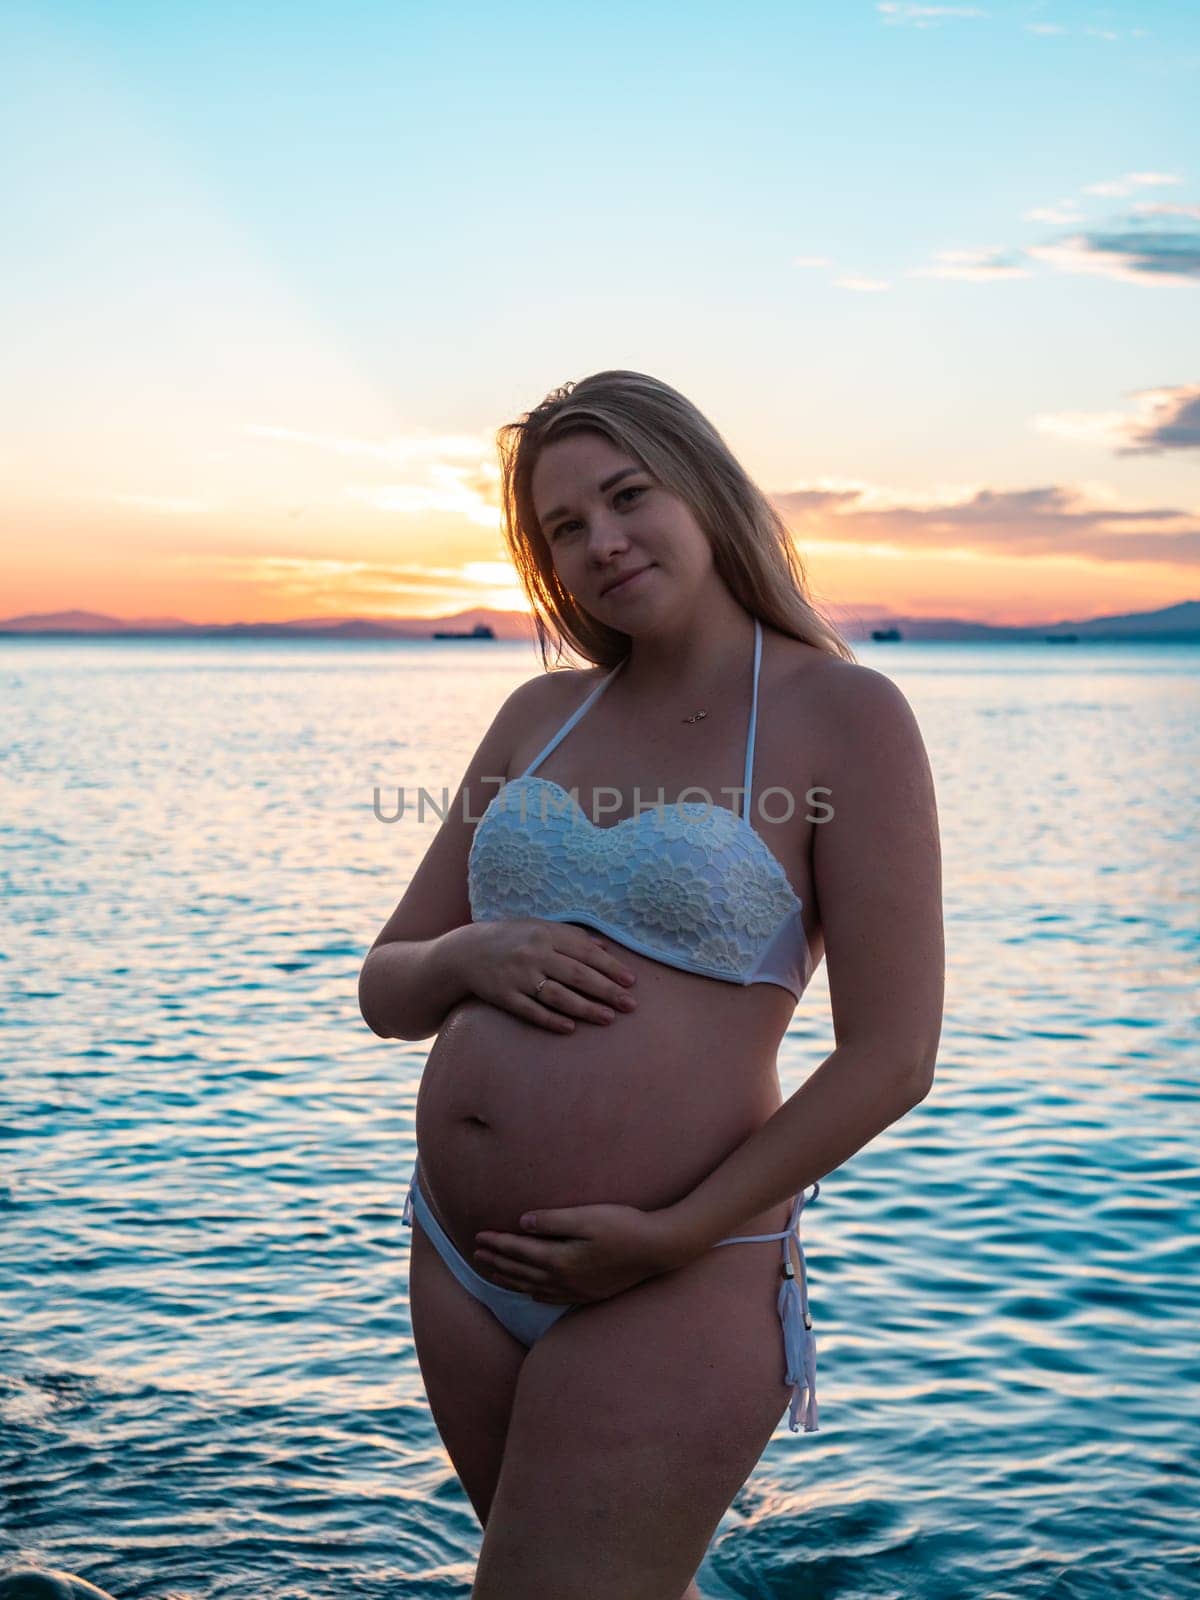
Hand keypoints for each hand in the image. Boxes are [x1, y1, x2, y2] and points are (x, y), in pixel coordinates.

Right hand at [466, 919, 638, 1034]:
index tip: (631, 981)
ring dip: (585, 1008)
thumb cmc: (511, 938)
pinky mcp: (504, 996)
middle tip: (630, 1004)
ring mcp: (518, 976)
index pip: (585, 952)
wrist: (465, 952)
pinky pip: (531, 1011)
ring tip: (609, 1018)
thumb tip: (606, 947)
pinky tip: (571, 1028)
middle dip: (606, 990)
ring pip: (557, 995)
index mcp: (545, 934)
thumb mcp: (539, 927)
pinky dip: (551, 1020)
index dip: (610, 967)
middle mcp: (533, 954)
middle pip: (576, 975)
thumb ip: (572, 936)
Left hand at [473, 1202, 689, 1304]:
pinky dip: (534, 1293)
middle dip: (496, 1262)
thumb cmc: (623, 1226)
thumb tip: (522, 1223)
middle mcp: (563, 1279)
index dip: (496, 1243)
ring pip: (532, 1287)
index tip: (478, 1236)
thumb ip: (552, 1220)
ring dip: (509, 1279)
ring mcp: (576, 1290)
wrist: (657, 1249)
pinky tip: (530, 1292)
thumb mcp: (586, 1216)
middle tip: (475, 1255)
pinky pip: (552, 1298)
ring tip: (492, 1273)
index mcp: (560, 1258)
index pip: (518, 1251)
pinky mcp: (588, 1293)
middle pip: (520, 1271)